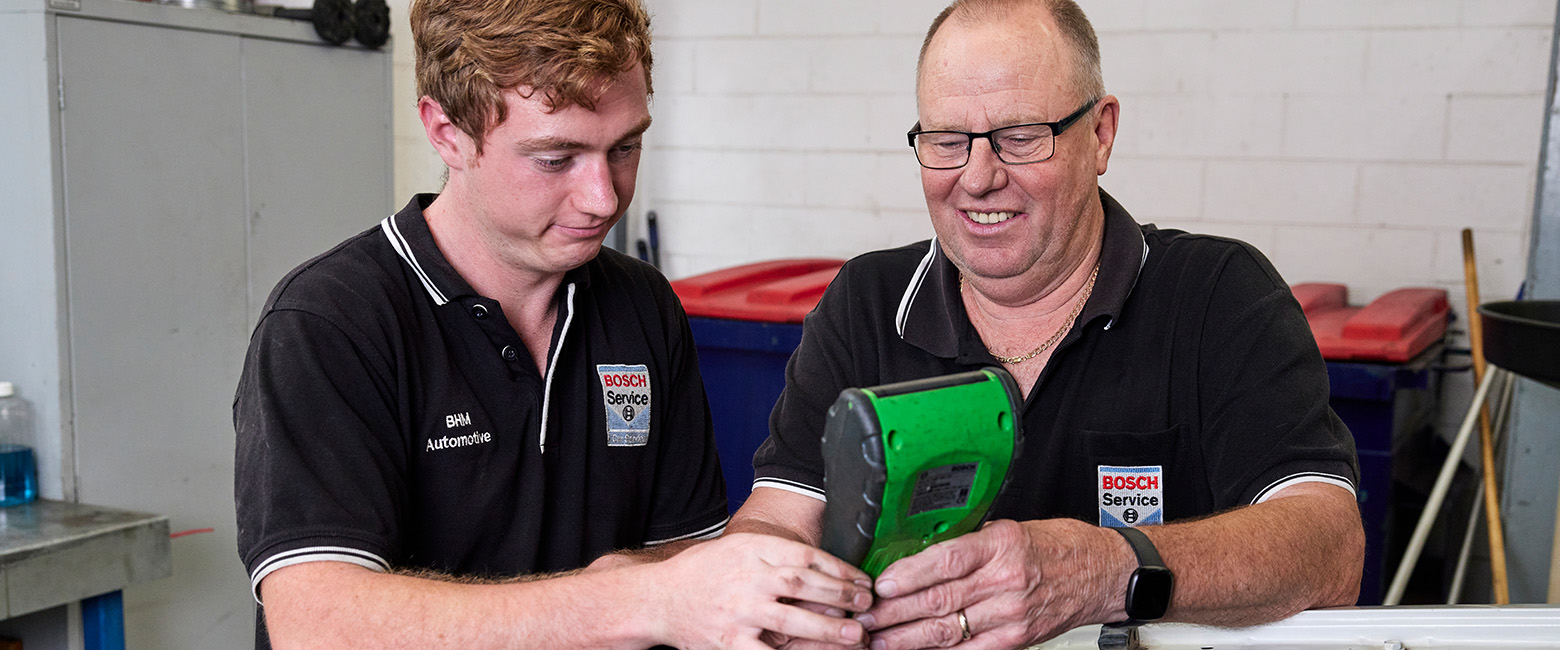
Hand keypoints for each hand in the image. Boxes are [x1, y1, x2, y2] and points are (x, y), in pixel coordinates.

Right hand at [648, 533, 874, 649]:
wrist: (657, 599)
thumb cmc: (702, 573)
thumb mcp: (737, 548)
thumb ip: (775, 555)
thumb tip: (824, 570)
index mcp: (751, 550)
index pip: (805, 556)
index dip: (839, 569)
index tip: (862, 581)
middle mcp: (746, 577)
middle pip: (804, 584)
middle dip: (841, 595)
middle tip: (867, 605)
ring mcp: (738, 611)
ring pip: (792, 618)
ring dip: (829, 628)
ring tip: (856, 635)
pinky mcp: (729, 641)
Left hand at [857, 519, 1126, 648]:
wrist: (1103, 573)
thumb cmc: (1058, 547)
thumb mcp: (1010, 529)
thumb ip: (969, 543)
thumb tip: (920, 554)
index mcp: (1000, 546)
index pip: (946, 560)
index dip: (909, 575)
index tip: (880, 583)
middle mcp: (1005, 581)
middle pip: (940, 600)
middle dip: (895, 613)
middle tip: (865, 619)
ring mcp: (1011, 615)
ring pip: (949, 630)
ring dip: (908, 639)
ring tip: (880, 641)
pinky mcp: (1017, 639)